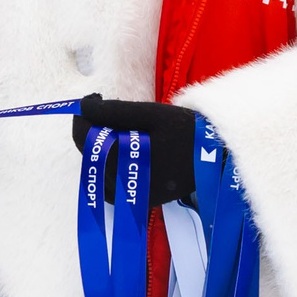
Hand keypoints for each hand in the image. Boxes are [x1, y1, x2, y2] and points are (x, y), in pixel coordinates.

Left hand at [70, 93, 198, 205]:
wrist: (215, 156)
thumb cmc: (184, 131)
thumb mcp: (150, 114)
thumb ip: (113, 111)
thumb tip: (82, 106)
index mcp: (121, 160)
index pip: (83, 137)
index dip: (82, 114)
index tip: (93, 97)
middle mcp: (122, 183)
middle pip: (90, 152)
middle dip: (93, 127)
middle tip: (107, 107)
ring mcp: (131, 195)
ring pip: (100, 168)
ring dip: (102, 146)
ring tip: (120, 126)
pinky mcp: (142, 200)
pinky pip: (113, 186)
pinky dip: (111, 167)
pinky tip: (124, 151)